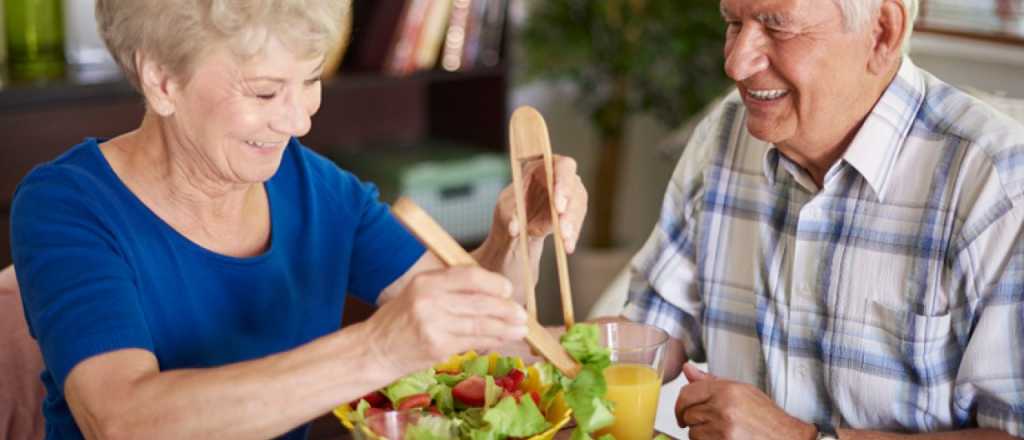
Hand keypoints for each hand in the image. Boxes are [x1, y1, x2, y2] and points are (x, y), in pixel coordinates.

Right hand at [360, 266, 528, 377]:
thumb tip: (491, 290)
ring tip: (521, 329)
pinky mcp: (438, 347)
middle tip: (521, 313)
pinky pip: (474, 341)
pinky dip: (492, 341)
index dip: (494, 283)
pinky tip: (503, 339)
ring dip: (505, 327)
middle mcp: (430, 300)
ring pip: (481, 324)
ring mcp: (434, 325)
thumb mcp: (418, 292)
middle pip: (480, 301)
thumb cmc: (398, 321)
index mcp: (426, 281)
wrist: (374, 350)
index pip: (470, 276)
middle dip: (506, 308)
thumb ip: (449, 288)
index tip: (507, 290)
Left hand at [492, 155, 586, 252]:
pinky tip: (568, 247)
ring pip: (578, 207)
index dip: (563, 184)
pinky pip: (576, 222)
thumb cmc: (511, 210)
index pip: (561, 166)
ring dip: (572, 226)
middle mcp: (561, 177)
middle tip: (562, 230)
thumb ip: (511, 217)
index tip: (558, 206)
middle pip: (574, 188)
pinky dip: (572, 235)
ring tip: (565, 242)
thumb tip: (515, 228)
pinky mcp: (574, 212)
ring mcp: (571, 194)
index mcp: (543, 166)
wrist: (516, 227)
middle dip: (569, 210)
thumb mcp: (505, 211)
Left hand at [676, 364, 816, 439]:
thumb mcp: (742, 392)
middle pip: (688, 414)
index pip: (687, 393)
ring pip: (693, 433)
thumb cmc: (767, 417)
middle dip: (694, 421)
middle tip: (709, 424)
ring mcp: (723, 429)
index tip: (683, 412)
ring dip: (702, 436)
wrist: (788, 438)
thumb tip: (687, 369)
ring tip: (721, 433)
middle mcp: (723, 408)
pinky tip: (723, 439)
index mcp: (726, 390)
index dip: (681, 405)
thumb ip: (710, 382)